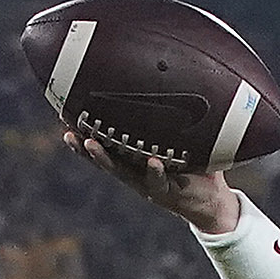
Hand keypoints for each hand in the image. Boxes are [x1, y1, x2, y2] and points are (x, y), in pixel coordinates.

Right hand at [66, 129, 238, 233]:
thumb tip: (173, 77)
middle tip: (68, 132)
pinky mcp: (168, 194)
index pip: (106, 144)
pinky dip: (155, 172)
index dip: (85, 134)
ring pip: (122, 172)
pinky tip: (152, 162)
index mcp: (135, 159)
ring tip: (91, 144)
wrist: (214, 201)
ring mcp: (149, 184)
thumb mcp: (183, 140)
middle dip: (84, 147)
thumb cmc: (196, 166)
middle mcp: (136, 172)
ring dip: (105, 159)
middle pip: (104, 158)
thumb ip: (175, 117)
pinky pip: (159, 182)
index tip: (65, 119)